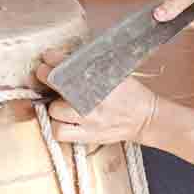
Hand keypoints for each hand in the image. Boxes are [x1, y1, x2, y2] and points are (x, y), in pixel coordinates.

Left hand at [34, 48, 161, 144]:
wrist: (145, 117)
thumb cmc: (129, 91)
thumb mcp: (114, 70)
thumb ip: (90, 65)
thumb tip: (63, 57)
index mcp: (101, 78)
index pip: (66, 64)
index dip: (52, 58)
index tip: (48, 57)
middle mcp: (93, 99)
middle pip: (56, 86)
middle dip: (49, 80)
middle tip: (49, 77)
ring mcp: (89, 120)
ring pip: (54, 111)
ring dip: (54, 105)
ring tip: (61, 102)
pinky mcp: (87, 136)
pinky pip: (59, 132)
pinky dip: (57, 126)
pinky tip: (64, 120)